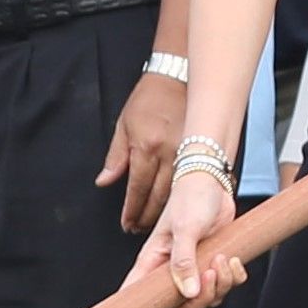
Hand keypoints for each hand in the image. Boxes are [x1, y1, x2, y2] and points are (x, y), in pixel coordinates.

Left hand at [97, 67, 186, 235]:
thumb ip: (115, 157)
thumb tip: (104, 182)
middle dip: (147, 217)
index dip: (131, 210)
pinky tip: (182, 210)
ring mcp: (188, 154)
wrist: (177, 77)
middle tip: (138, 230)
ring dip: (166, 214)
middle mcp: (168, 153)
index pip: (137, 188)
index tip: (126, 224)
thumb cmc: (148, 100)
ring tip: (158, 227)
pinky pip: (194, 182)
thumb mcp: (123, 125)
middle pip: (158, 197)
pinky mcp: (202, 151)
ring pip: (177, 194)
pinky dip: (187, 199)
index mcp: (146, 147)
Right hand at [131, 164, 243, 307]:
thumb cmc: (190, 199)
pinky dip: (234, 277)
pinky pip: (224, 287)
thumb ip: (184, 261)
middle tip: (211, 274)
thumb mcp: (184, 228)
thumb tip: (188, 293)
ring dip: (221, 284)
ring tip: (223, 258)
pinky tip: (233, 257)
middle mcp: (170, 270)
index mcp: (153, 262)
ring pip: (205, 299)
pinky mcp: (212, 264)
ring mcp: (192, 269)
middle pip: (180, 307)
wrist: (212, 184)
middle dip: (202, 298)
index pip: (134, 296)